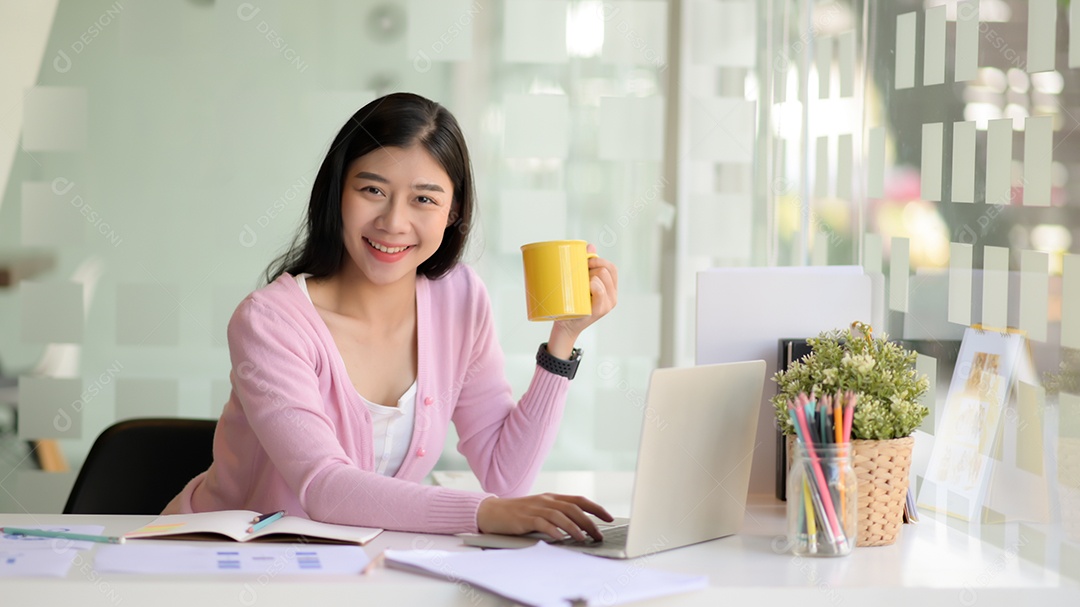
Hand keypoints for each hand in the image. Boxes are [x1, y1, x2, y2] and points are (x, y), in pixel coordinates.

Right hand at [476, 493, 613, 541]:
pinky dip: (553, 530)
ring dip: (574, 527)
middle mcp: (546, 500)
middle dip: (589, 522)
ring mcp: (535, 508)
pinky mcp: (525, 519)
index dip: (596, 508)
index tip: (609, 518)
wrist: (492, 512)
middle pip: (573, 508)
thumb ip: (557, 514)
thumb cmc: (519, 514)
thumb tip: (581, 527)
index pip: (579, 500)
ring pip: (560, 515)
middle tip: (599, 535)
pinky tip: (560, 538)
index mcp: (552, 498)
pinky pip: (542, 523)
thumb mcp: (541, 510)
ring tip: (583, 538)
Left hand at [547, 244, 618, 357]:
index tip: (585, 261)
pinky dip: (594, 285)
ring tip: (579, 284)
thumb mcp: (580, 282)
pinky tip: (588, 286)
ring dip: (589, 275)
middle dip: (591, 267)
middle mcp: (612, 296)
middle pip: (605, 270)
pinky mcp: (599, 311)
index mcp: (610, 288)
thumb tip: (590, 245)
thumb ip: (586, 265)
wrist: (564, 325)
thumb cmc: (571, 303)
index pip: (611, 268)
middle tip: (578, 275)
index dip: (599, 260)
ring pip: (601, 277)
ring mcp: (607, 304)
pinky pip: (600, 292)